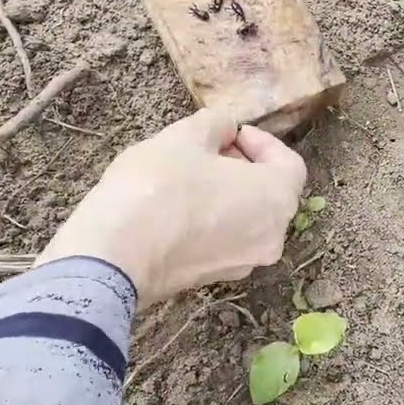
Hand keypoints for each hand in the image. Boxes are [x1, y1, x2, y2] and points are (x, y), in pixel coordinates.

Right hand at [36, 107, 306, 307]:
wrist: (114, 255)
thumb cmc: (158, 187)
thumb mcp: (185, 137)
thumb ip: (216, 124)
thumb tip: (225, 127)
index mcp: (277, 199)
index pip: (289, 164)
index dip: (261, 142)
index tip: (230, 133)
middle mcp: (272, 237)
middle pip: (270, 193)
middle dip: (243, 166)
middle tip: (208, 150)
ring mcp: (243, 264)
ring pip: (248, 220)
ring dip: (227, 194)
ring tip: (188, 176)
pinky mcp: (213, 280)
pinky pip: (224, 242)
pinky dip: (212, 221)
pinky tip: (176, 208)